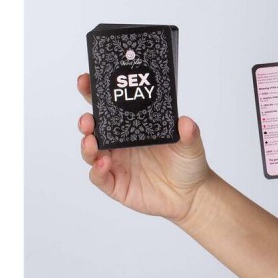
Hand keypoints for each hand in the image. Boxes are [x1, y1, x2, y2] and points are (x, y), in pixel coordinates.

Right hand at [77, 73, 210, 223]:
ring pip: (91, 152)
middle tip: (87, 118)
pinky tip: (104, 163)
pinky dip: (97, 170)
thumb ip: (189, 134)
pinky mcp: (115, 184)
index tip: (86, 81)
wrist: (190, 196)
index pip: (108, 106)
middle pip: (94, 128)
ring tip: (92, 141)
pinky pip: (99, 177)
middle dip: (86, 120)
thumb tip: (185, 121)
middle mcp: (120, 143)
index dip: (94, 94)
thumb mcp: (191, 145)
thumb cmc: (186, 164)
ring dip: (87, 145)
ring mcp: (116, 163)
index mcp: (133, 126)